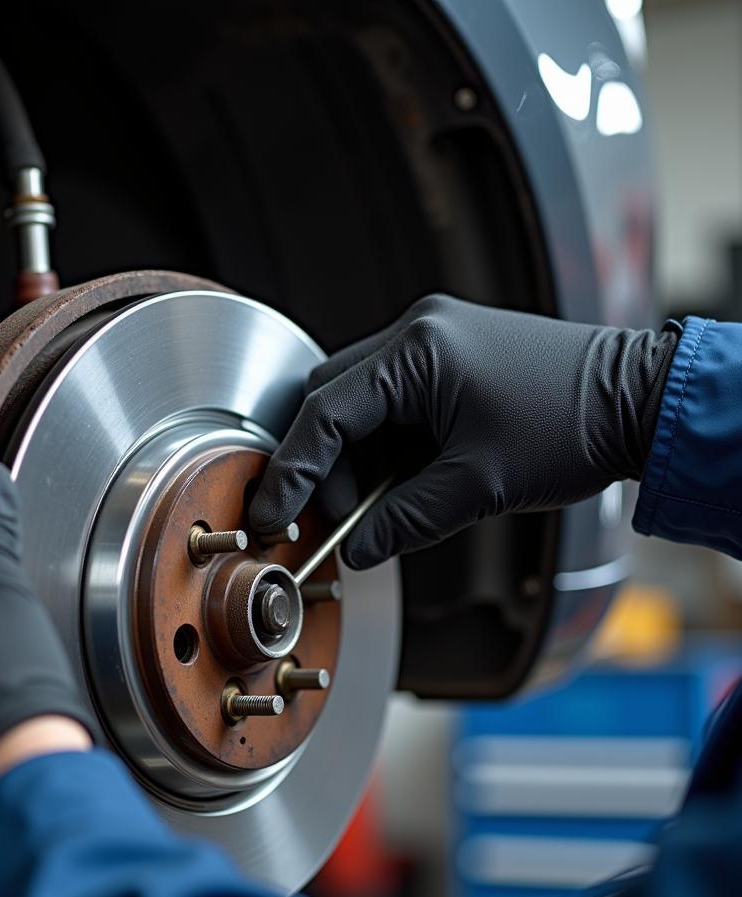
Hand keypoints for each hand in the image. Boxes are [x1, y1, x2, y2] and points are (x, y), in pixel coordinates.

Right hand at [250, 294, 677, 568]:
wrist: (640, 401)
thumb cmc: (572, 426)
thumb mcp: (478, 486)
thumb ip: (405, 520)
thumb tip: (357, 547)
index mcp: (417, 352)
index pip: (326, 413)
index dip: (294, 470)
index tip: (274, 512)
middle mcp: (417, 331)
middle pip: (331, 400)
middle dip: (323, 465)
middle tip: (334, 518)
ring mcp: (433, 339)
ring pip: (358, 402)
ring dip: (355, 458)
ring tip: (375, 507)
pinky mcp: (448, 355)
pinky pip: (391, 400)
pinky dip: (384, 444)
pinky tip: (398, 481)